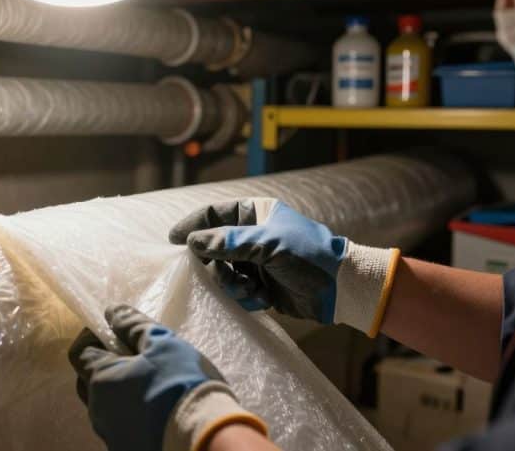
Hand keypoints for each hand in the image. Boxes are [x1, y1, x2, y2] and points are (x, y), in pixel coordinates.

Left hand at [68, 305, 265, 450]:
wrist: (205, 438)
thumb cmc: (181, 383)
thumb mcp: (162, 344)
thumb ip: (133, 326)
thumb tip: (112, 312)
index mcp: (101, 379)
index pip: (79, 353)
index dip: (92, 338)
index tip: (113, 332)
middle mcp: (98, 410)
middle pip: (88, 381)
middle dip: (104, 366)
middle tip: (133, 358)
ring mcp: (111, 434)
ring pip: (105, 407)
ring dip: (118, 392)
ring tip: (148, 385)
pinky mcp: (125, 449)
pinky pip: (121, 427)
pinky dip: (131, 415)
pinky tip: (155, 410)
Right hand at [169, 197, 399, 336]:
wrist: (340, 289)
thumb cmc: (308, 257)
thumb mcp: (268, 245)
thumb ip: (229, 242)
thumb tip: (192, 242)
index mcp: (256, 215)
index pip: (214, 215)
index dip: (193, 226)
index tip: (174, 240)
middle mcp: (253, 236)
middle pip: (213, 247)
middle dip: (215, 265)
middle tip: (221, 274)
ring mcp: (256, 261)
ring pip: (223, 272)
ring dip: (232, 284)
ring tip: (249, 289)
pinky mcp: (260, 285)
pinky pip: (237, 290)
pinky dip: (246, 296)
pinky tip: (262, 299)